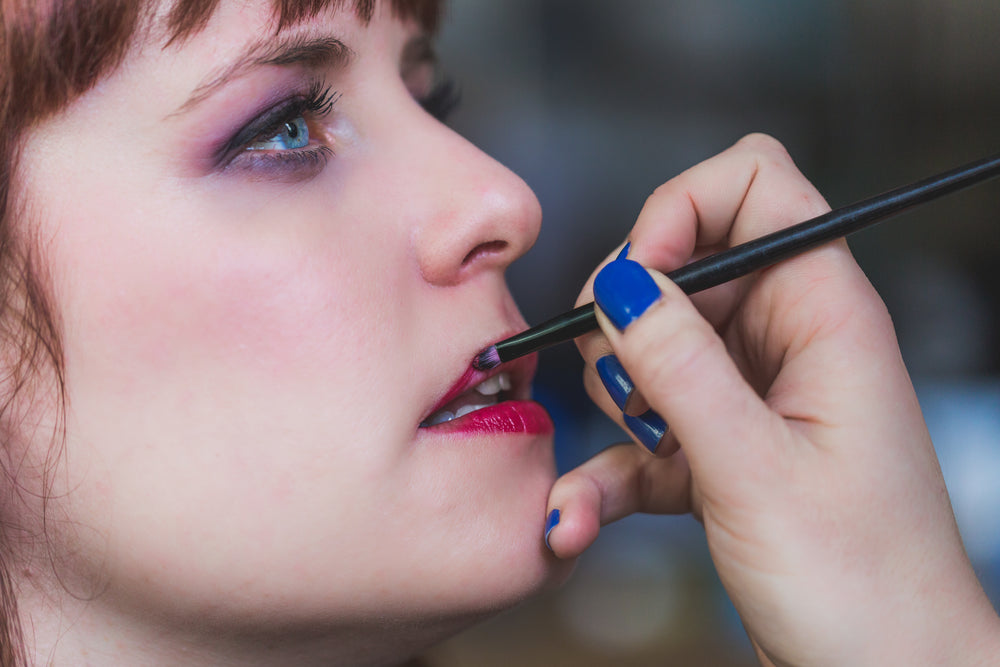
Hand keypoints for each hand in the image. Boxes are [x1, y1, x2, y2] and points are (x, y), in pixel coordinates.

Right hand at [545, 134, 999, 664]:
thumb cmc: (862, 586)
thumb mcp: (754, 467)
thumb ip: (680, 366)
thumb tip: (620, 282)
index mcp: (823, 313)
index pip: (754, 185)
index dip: (681, 211)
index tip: (634, 282)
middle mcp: (787, 340)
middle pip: (683, 265)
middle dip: (631, 319)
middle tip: (624, 384)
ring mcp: (751, 395)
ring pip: (653, 346)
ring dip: (617, 396)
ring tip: (636, 451)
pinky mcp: (720, 448)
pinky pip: (645, 429)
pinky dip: (609, 467)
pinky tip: (580, 516)